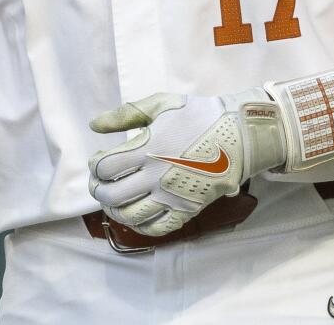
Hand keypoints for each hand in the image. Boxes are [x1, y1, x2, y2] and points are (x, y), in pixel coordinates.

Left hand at [87, 90, 286, 236]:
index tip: (99, 161)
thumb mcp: (161, 104)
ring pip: (130, 216)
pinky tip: (136, 215)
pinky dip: (140, 226)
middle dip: (98, 190)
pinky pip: (157, 229)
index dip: (95, 166)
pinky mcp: (188, 209)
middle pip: (112, 195)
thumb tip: (94, 125)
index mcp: (148, 148)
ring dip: (114, 210)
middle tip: (99, 184)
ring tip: (114, 200)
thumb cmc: (198, 115)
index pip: (105, 167)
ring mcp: (172, 196)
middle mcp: (157, 176)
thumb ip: (125, 114)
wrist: (239, 134)